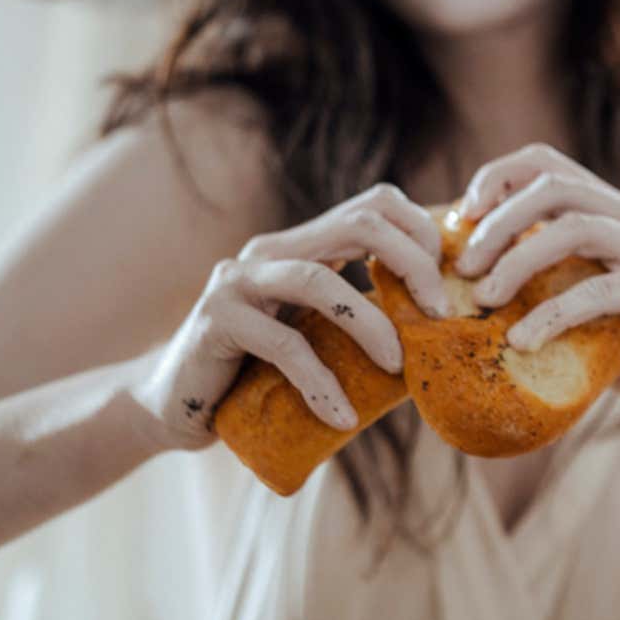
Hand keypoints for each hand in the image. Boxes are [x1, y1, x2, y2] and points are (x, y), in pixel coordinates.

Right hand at [130, 183, 451, 450]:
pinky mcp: (215, 321)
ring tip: (398, 366)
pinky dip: (319, 382)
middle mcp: (272, 251)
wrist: (174, 406)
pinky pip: (281, 344)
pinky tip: (342, 417)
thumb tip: (441, 331)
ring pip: (317, 279)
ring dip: (370, 323)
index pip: (376, 203)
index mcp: (304, 246)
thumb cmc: (259, 375)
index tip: (444, 287)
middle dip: (412, 265)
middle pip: (360, 223)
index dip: (421, 234)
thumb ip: (363, 318)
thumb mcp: (320, 338)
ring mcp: (239, 281)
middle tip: (438, 315)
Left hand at [453, 143, 619, 447]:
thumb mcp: (571, 300)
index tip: (460, 218)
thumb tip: (459, 266)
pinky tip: (521, 343)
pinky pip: (596, 291)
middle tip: (464, 267)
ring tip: (483, 299)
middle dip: (499, 222)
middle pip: (556, 189)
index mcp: (614, 210)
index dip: (498, 178)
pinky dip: (550, 315)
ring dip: (517, 261)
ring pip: (574, 229)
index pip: (548, 163)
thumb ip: (537, 273)